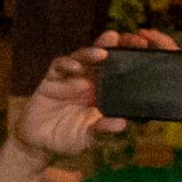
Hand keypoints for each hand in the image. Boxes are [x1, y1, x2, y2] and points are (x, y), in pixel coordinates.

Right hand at [12, 29, 175, 159]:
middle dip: (111, 46)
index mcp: (102, 92)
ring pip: (81, 58)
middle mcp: (87, 81)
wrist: (39, 143)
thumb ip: (101, 128)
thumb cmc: (68, 139)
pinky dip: (67, 65)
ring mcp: (68, 78)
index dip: (127, 57)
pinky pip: (59, 66)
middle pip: (100, 57)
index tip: (142, 48)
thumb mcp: (88, 136)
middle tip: (122, 38)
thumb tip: (121, 123)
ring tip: (102, 54)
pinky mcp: (51, 79)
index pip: (117, 69)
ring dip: (90, 54)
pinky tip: (76, 70)